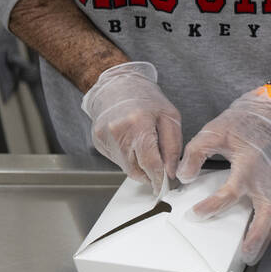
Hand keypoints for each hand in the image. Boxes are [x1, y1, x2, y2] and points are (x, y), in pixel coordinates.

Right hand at [80, 61, 181, 195]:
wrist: (117, 84)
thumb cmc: (146, 99)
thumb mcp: (170, 118)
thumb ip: (172, 147)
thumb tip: (171, 171)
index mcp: (138, 124)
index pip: (150, 162)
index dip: (158, 178)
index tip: (164, 186)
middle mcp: (117, 132)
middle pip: (136, 169)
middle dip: (150, 175)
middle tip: (160, 174)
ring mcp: (104, 137)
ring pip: (126, 167)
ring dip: (139, 167)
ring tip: (147, 152)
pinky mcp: (98, 141)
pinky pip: (117, 159)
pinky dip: (129, 158)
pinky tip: (133, 144)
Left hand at [178, 87, 270, 264]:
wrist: (268, 120)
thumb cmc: (242, 125)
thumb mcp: (213, 132)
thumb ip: (196, 153)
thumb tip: (184, 176)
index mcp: (249, 165)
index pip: (231, 192)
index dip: (213, 206)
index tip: (195, 214)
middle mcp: (265, 180)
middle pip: (267, 214)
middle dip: (257, 235)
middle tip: (244, 253)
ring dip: (264, 238)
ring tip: (250, 256)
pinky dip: (268, 230)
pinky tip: (257, 240)